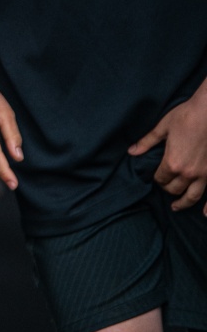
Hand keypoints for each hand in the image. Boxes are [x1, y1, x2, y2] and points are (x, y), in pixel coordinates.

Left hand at [129, 93, 206, 210]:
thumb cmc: (185, 116)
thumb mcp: (163, 128)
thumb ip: (147, 142)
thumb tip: (132, 152)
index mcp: (172, 163)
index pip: (160, 178)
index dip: (156, 177)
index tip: (156, 174)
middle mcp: (187, 173)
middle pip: (174, 188)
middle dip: (167, 187)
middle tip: (164, 183)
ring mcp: (203, 174)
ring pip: (191, 196)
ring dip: (182, 203)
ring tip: (176, 206)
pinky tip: (205, 215)